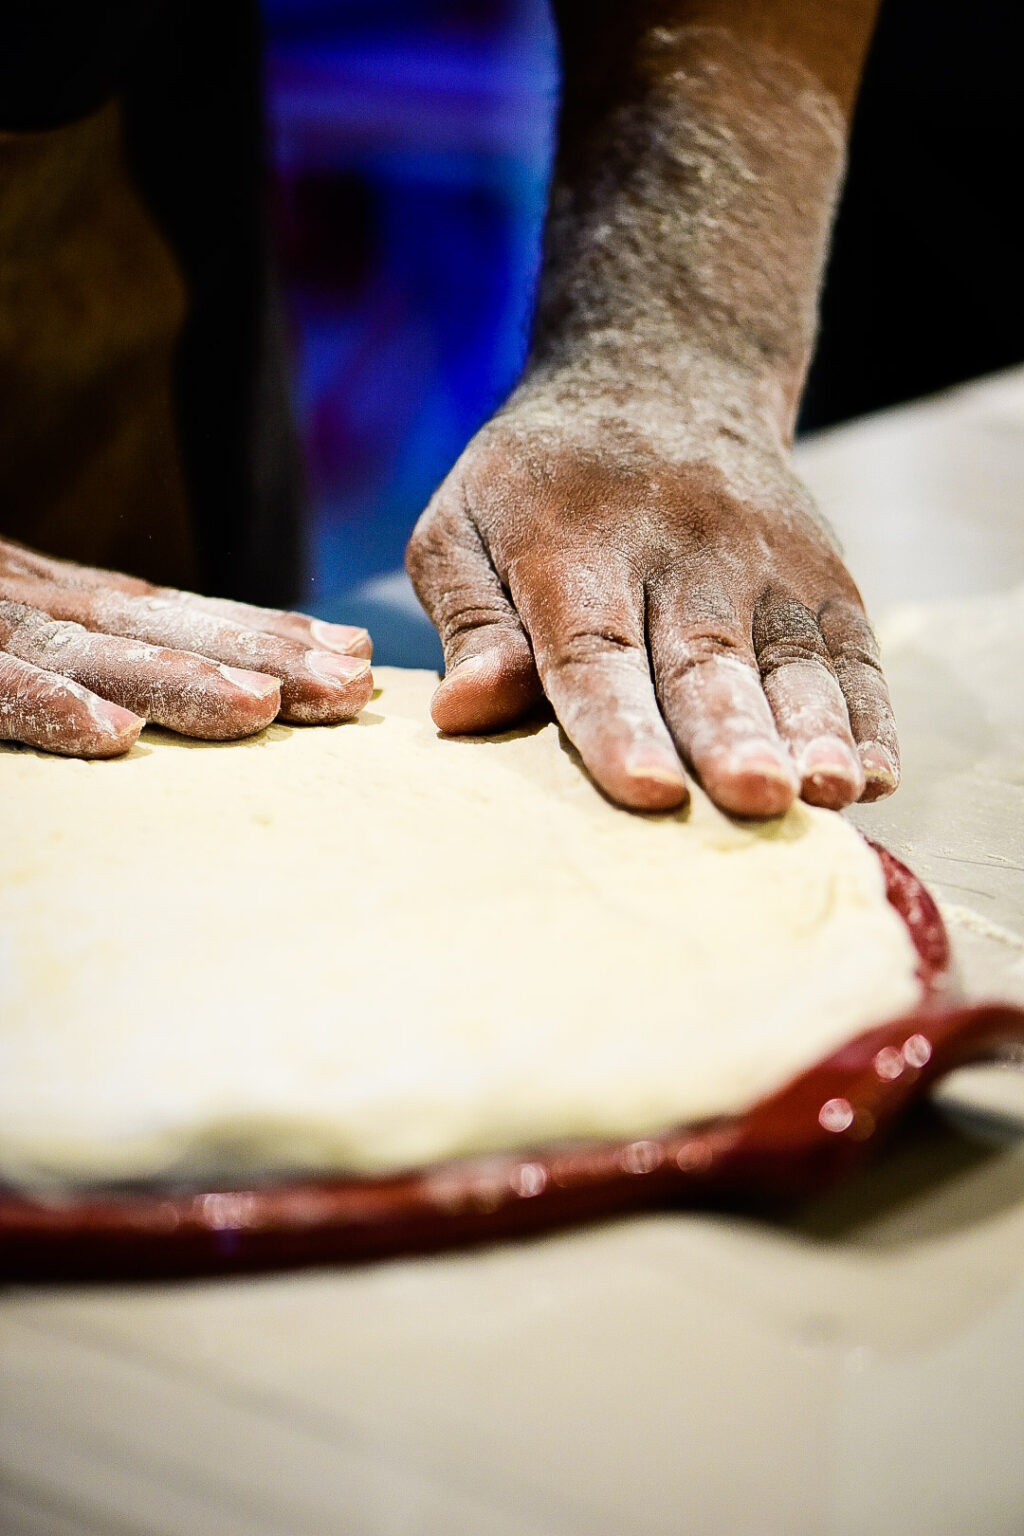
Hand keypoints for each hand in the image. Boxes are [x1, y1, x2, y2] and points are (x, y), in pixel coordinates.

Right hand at [0, 539, 372, 756]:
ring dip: (181, 675)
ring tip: (262, 706)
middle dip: (260, 655)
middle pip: (158, 626)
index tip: (353, 654)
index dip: (263, 632)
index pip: (173, 614)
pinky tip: (118, 732)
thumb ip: (79, 642)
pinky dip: (52, 702)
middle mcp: (32, 600)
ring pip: (92, 647)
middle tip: (348, 687)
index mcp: (57, 597)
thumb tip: (162, 697)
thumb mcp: (14, 625)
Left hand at [406, 404, 898, 817]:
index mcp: (574, 549)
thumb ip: (470, 623)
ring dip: (814, 730)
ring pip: (792, 659)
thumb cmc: (538, 482)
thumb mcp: (462, 526)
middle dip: (732, 735)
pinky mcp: (824, 576)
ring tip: (830, 792)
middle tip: (756, 797)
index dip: (619, 725)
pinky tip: (873, 775)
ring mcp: (766, 562)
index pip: (594, 650)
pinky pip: (853, 650)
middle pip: (705, 660)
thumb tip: (462, 712)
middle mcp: (681, 553)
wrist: (664, 373)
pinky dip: (868, 713)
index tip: (646, 790)